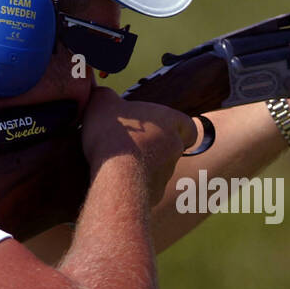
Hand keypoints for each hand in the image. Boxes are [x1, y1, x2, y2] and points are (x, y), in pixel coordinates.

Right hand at [80, 86, 196, 204]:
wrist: (119, 178)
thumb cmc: (115, 135)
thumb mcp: (102, 103)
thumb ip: (104, 95)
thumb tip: (101, 94)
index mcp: (170, 121)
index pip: (188, 126)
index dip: (177, 127)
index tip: (162, 129)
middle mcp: (175, 147)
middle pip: (172, 147)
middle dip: (154, 148)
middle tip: (131, 146)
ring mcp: (167, 173)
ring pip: (160, 169)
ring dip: (144, 167)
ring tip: (118, 165)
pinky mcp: (156, 194)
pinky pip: (147, 188)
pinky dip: (135, 185)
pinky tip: (116, 182)